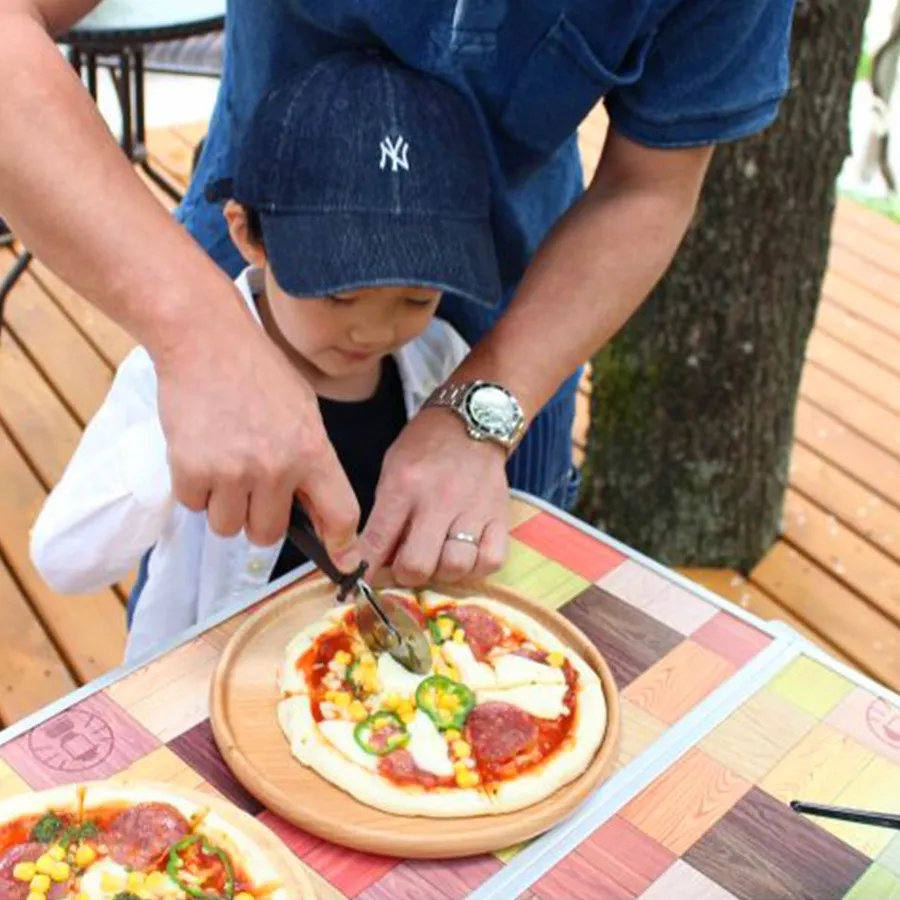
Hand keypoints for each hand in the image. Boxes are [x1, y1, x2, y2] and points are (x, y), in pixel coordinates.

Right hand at [155, 307, 360, 565]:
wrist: (205, 339)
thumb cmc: (258, 372)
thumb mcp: (304, 410)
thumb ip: (313, 460)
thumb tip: (319, 510)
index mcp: (313, 451)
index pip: (341, 515)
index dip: (340, 543)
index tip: (339, 556)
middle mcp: (276, 468)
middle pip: (269, 534)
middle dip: (260, 518)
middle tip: (252, 488)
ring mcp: (233, 472)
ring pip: (228, 527)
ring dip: (225, 506)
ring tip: (224, 466)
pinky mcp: (191, 470)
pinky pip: (195, 507)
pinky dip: (195, 489)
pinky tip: (201, 453)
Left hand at [360, 409, 509, 584]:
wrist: (473, 419)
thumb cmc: (426, 446)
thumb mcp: (392, 470)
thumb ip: (383, 516)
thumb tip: (371, 562)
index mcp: (404, 485)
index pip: (378, 540)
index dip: (364, 568)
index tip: (359, 578)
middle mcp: (439, 499)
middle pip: (418, 565)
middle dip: (405, 575)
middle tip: (405, 565)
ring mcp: (473, 509)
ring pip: (455, 567)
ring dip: (441, 572)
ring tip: (436, 559)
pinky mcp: (500, 516)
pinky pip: (491, 561)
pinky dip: (476, 567)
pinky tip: (466, 555)